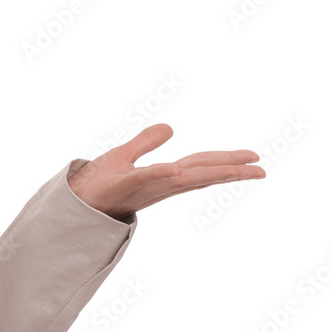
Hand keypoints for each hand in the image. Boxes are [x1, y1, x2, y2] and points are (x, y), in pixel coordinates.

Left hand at [67, 123, 265, 221]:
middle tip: (261, 169)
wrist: (71, 202)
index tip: (255, 159)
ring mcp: (141, 188)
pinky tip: (173, 170)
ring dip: (206, 173)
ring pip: (178, 179)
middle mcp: (157, 185)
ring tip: (234, 170)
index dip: (226, 161)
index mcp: (161, 177)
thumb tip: (170, 128)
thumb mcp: (124, 155)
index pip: (200, 166)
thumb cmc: (96, 183)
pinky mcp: (119, 187)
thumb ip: (145, 143)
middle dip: (230, 171)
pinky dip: (157, 175)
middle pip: (198, 174)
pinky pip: (140, 180)